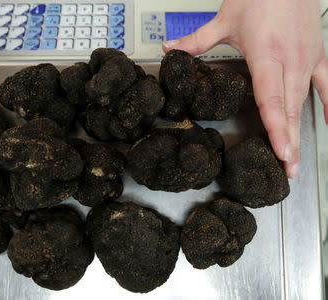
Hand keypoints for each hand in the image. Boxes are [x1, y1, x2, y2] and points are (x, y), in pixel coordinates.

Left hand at [163, 0, 327, 177]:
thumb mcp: (225, 19)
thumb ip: (196, 41)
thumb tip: (169, 49)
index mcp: (265, 55)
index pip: (271, 100)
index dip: (276, 129)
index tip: (281, 153)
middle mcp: (289, 61)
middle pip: (289, 109)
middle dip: (288, 142)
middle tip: (289, 170)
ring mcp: (307, 59)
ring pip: (304, 103)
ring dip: (301, 132)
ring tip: (298, 158)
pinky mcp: (318, 55)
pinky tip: (327, 125)